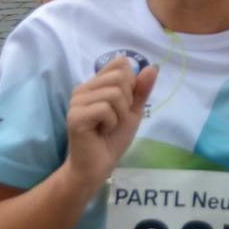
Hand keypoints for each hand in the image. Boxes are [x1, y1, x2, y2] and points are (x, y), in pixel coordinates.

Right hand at [63, 59, 158, 187]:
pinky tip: (101, 131)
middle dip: (127, 100)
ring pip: (114, 93)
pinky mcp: (75, 116)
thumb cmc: (114, 137)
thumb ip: (141, 89)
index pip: (120, 62)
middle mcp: (82, 88)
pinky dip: (111, 123)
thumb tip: (152, 67)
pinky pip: (105, 109)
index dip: (131, 83)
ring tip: (107, 126)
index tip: (123, 104)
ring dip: (119, 114)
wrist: (99, 165)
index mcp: (95, 83)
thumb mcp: (133, 110)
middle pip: (119, 76)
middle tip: (115, 118)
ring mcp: (76, 101)